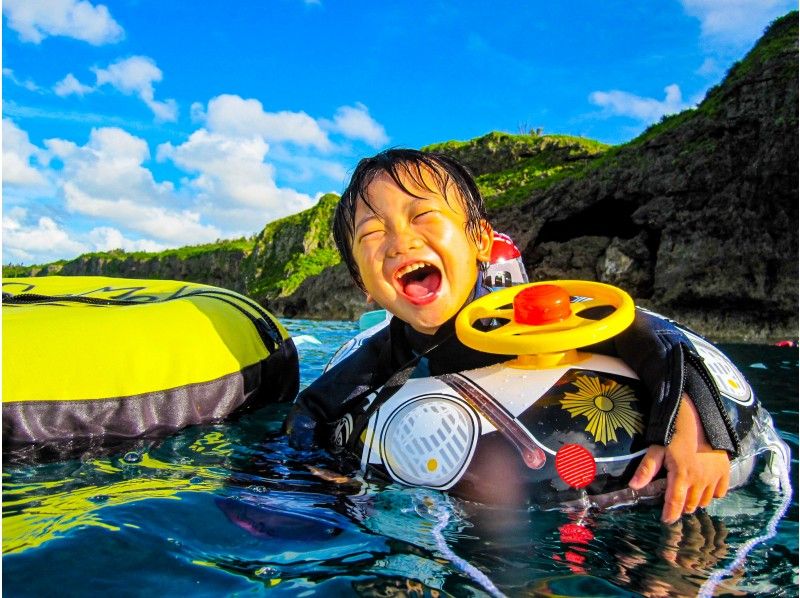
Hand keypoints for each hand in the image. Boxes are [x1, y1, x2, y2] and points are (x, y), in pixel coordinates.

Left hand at [628, 393, 729, 523]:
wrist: (699, 416)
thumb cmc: (674, 431)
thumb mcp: (657, 448)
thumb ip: (646, 469)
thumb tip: (633, 486)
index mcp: (682, 475)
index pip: (675, 503)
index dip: (670, 514)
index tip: (666, 520)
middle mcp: (700, 479)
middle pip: (691, 504)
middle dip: (681, 507)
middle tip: (674, 503)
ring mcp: (715, 476)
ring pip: (706, 500)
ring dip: (696, 501)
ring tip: (688, 495)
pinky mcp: (725, 470)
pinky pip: (721, 492)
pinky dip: (713, 494)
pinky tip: (704, 487)